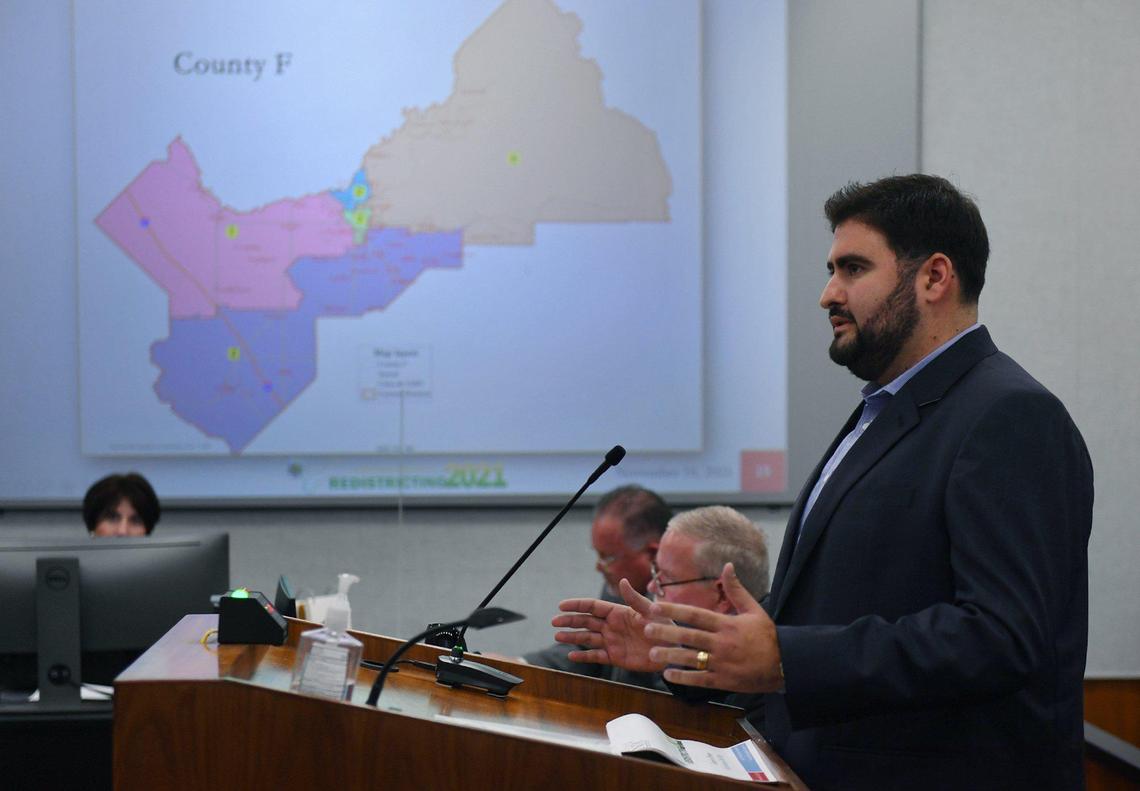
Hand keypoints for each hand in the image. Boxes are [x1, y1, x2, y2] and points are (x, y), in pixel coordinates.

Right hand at [552, 578, 667, 671]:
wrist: (673, 650)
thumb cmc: (665, 626)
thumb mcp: (650, 611)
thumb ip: (634, 598)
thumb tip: (622, 580)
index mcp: (618, 612)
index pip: (593, 606)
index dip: (577, 605)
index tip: (561, 606)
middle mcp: (612, 626)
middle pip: (586, 622)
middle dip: (570, 621)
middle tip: (554, 622)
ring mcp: (612, 641)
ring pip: (587, 638)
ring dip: (572, 637)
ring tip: (557, 636)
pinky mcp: (616, 657)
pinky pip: (596, 656)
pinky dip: (583, 656)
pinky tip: (571, 656)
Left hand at [644, 562, 781, 691]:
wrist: (785, 664)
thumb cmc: (767, 636)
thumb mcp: (754, 609)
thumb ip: (737, 590)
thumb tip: (728, 565)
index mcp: (727, 624)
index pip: (695, 615)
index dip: (674, 610)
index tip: (655, 607)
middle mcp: (722, 643)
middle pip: (689, 636)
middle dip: (666, 632)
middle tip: (646, 629)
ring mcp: (723, 663)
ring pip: (691, 659)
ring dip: (670, 656)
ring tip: (652, 653)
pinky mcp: (724, 680)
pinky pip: (700, 679)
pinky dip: (684, 678)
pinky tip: (668, 675)